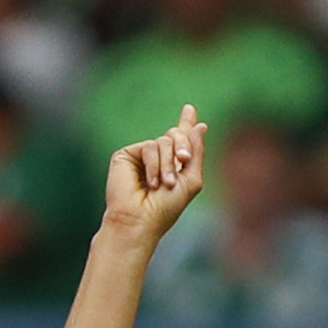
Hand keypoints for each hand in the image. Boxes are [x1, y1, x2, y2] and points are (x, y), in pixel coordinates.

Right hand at [105, 104, 206, 239]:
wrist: (141, 219)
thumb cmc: (167, 207)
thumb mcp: (191, 180)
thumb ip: (196, 152)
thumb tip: (201, 125)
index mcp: (173, 165)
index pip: (180, 139)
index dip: (185, 124)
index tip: (189, 108)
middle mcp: (157, 158)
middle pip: (175, 134)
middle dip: (183, 145)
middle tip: (183, 159)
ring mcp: (141, 156)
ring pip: (164, 140)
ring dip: (168, 163)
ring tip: (166, 184)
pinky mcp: (126, 155)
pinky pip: (149, 146)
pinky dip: (154, 164)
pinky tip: (151, 182)